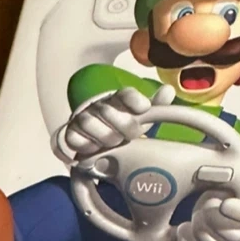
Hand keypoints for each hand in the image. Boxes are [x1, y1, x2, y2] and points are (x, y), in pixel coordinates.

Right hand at [56, 83, 175, 162]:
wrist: (100, 140)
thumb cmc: (124, 127)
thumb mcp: (142, 118)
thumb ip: (157, 106)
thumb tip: (169, 90)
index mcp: (119, 100)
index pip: (125, 94)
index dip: (134, 100)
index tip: (144, 108)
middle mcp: (99, 106)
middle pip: (107, 110)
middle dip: (122, 126)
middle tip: (130, 136)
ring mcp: (82, 118)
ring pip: (89, 122)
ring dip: (104, 136)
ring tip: (114, 144)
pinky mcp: (70, 134)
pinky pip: (74, 138)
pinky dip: (86, 144)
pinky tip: (95, 150)